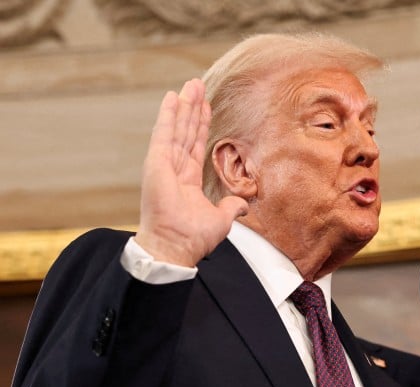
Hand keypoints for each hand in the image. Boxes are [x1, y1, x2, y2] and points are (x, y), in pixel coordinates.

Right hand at [137, 78, 247, 266]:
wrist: (175, 246)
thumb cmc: (192, 238)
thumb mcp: (220, 220)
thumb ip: (230, 207)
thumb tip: (242, 205)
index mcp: (187, 180)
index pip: (195, 145)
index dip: (201, 125)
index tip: (206, 107)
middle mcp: (174, 168)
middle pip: (186, 131)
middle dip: (193, 108)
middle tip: (197, 85)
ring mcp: (164, 164)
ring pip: (177, 127)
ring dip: (184, 105)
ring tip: (191, 84)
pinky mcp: (156, 162)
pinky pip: (164, 133)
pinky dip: (168, 114)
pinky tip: (172, 97)